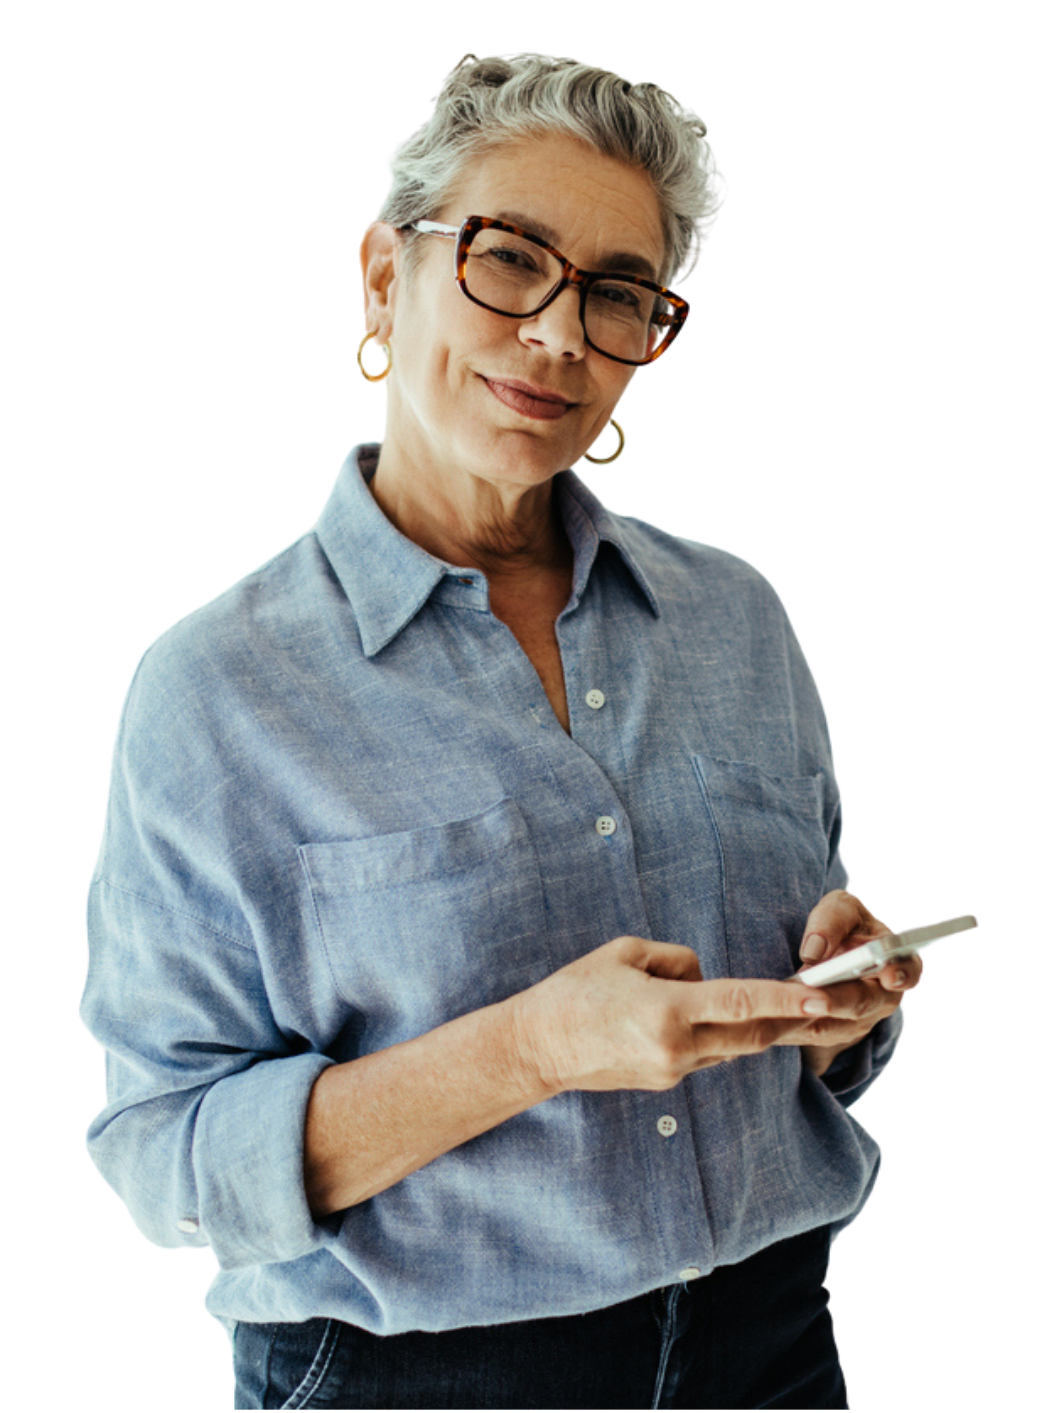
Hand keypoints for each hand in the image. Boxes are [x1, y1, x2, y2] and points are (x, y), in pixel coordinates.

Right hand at [509, 934, 839, 1095]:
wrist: (538, 1047)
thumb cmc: (576, 991)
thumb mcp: (625, 953)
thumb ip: (677, 961)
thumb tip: (706, 978)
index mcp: (668, 1011)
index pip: (742, 1003)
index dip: (786, 1000)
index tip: (823, 997)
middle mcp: (677, 1047)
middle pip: (752, 1034)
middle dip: (789, 1019)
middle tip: (824, 1001)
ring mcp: (674, 1071)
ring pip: (732, 1046)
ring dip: (749, 1025)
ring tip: (756, 1002)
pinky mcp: (667, 1082)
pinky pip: (707, 1054)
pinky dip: (715, 1034)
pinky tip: (695, 1018)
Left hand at [781, 889, 923, 1069]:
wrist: (830, 949)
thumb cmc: (842, 925)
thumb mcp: (840, 910)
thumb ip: (832, 921)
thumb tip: (815, 950)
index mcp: (895, 963)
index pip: (906, 972)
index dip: (900, 974)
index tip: (888, 974)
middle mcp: (880, 998)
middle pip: (861, 1005)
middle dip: (837, 1001)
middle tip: (815, 998)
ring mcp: (857, 1022)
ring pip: (832, 1027)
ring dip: (807, 1019)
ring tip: (783, 1010)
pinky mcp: (830, 1034)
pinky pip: (809, 1035)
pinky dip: (791, 1028)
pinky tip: (770, 1019)